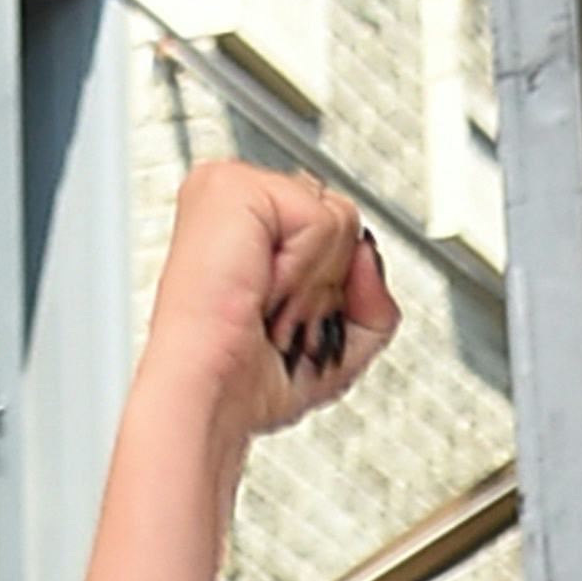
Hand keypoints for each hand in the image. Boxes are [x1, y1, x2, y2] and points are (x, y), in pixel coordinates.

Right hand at [143, 158, 397, 441]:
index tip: (284, 323)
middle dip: (326, 287)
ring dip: (314, 286)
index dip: (329, 285)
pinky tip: (264, 291)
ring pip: (339, 217)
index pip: (332, 223)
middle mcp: (234, 194)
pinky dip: (304, 273)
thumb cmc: (244, 380)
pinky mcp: (235, 188)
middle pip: (343, 217)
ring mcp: (231, 184)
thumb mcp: (336, 346)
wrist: (208, 396)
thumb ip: (373, 302)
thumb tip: (368, 254)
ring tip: (268, 306)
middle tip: (276, 319)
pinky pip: (323, 220)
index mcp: (246, 221)